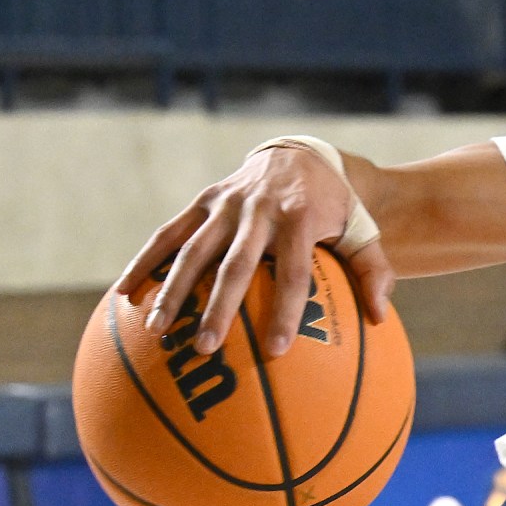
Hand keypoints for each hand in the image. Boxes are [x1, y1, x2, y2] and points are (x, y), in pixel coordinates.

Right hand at [114, 148, 393, 359]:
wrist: (302, 155)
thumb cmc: (335, 209)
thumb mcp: (363, 232)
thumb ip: (373, 271)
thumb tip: (380, 318)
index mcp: (301, 219)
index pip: (293, 271)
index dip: (286, 310)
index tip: (276, 350)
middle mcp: (259, 210)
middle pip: (235, 264)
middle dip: (219, 307)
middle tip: (205, 348)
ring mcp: (226, 204)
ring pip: (193, 249)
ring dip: (172, 289)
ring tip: (157, 329)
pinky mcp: (203, 201)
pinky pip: (169, 233)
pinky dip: (146, 261)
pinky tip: (125, 294)